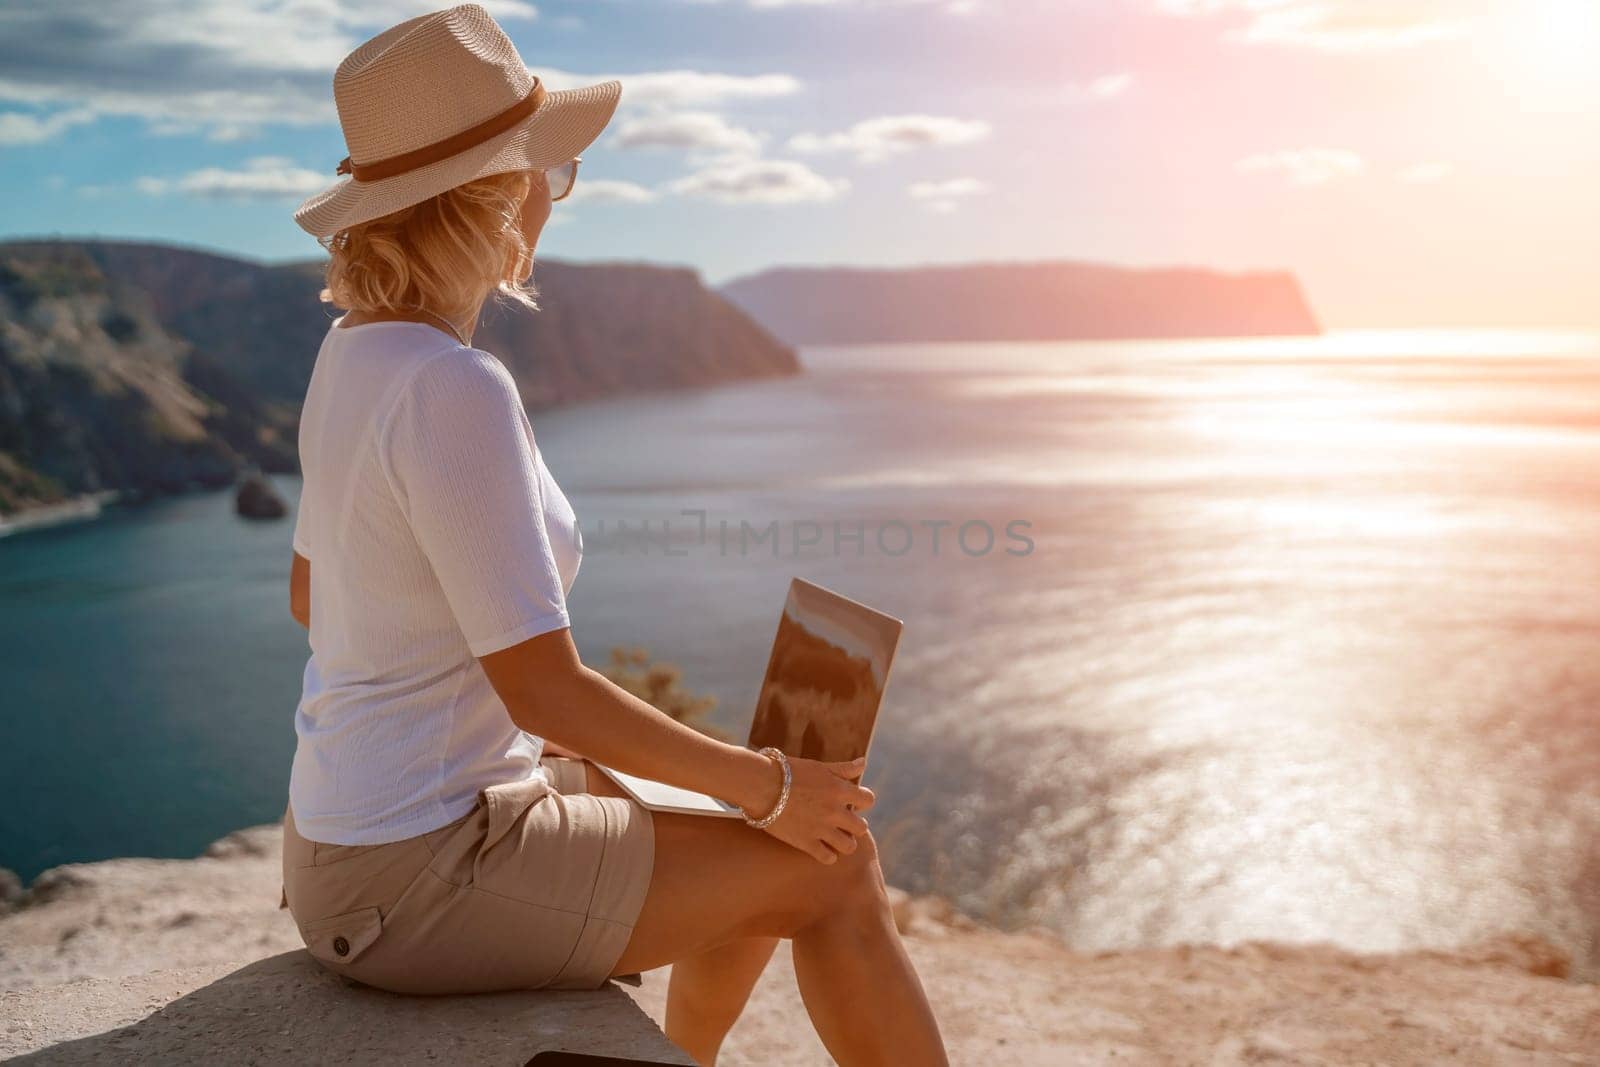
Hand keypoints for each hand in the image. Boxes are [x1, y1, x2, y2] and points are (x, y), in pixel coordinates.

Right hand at [757, 755, 874, 863]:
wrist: (759, 785)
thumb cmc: (787, 771)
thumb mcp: (819, 767)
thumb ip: (843, 768)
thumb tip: (864, 763)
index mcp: (839, 789)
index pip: (868, 800)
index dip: (861, 802)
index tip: (851, 802)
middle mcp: (835, 810)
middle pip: (861, 827)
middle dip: (854, 825)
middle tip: (842, 822)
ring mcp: (821, 829)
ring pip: (849, 846)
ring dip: (844, 842)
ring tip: (834, 837)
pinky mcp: (806, 843)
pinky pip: (829, 858)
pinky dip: (828, 855)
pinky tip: (821, 847)